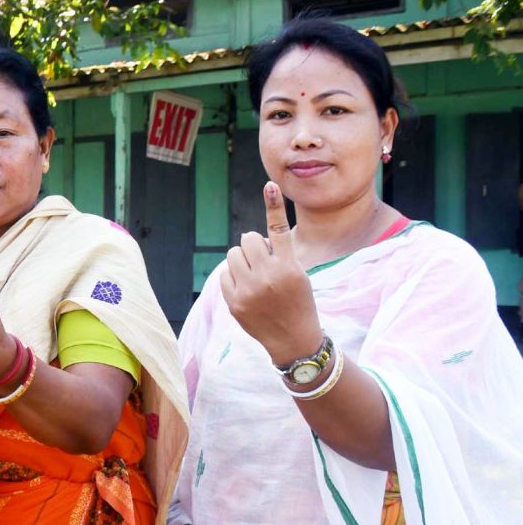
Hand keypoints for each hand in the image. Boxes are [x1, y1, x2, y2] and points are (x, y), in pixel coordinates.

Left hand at [221, 182, 322, 364]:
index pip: (279, 230)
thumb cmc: (298, 303)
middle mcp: (268, 277)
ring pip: (233, 254)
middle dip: (253, 246)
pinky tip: (246, 289)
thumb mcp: (300, 275)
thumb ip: (280, 255)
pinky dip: (233, 276)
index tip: (270, 185)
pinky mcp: (234, 302)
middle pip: (247, 239)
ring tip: (255, 275)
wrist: (293, 340)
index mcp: (289, 267)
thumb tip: (251, 240)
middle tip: (263, 260)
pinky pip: (224, 274)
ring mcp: (249, 290)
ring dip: (242, 259)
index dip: (274, 206)